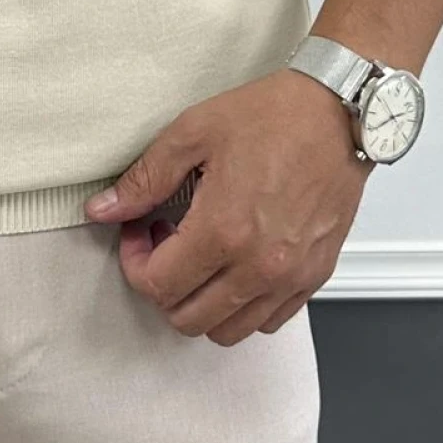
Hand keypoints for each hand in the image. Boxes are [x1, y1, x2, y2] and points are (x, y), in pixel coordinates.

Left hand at [84, 68, 373, 345]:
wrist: (339, 112)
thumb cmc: (273, 116)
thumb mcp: (193, 133)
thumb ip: (143, 180)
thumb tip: (104, 210)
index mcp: (223, 231)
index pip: (157, 286)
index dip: (134, 263)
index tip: (138, 233)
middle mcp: (259, 265)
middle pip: (188, 319)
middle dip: (163, 286)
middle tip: (165, 243)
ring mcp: (291, 276)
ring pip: (228, 330)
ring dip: (201, 302)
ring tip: (201, 255)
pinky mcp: (315, 275)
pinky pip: (269, 321)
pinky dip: (243, 307)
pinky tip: (235, 264)